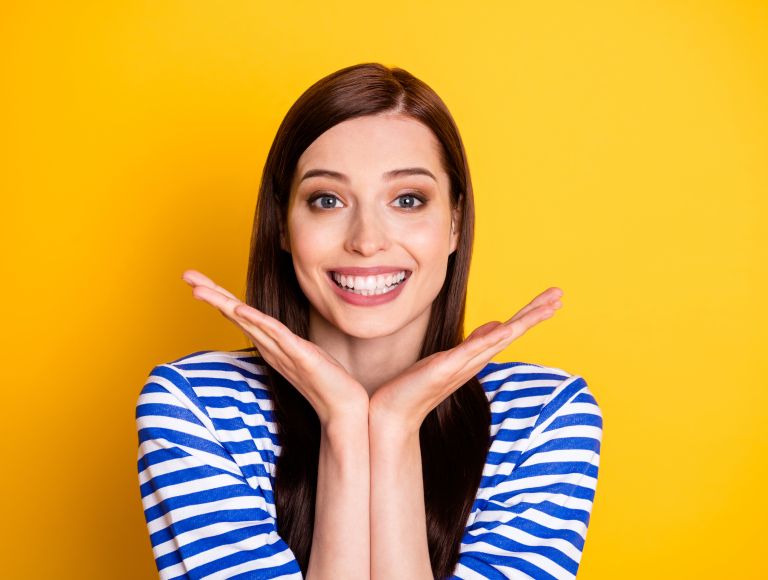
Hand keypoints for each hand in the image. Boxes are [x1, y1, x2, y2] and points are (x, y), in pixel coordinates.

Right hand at [181, 269, 368, 426]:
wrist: (344, 408)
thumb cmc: (327, 381)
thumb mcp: (305, 354)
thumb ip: (289, 343)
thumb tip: (280, 333)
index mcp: (271, 345)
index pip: (241, 315)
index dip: (220, 296)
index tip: (197, 280)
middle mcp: (272, 348)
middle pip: (236, 315)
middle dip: (212, 294)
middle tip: (186, 276)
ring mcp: (283, 353)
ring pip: (249, 322)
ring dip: (224, 304)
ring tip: (200, 290)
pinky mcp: (301, 357)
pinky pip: (276, 336)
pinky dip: (258, 322)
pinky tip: (241, 310)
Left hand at [369, 287, 563, 434]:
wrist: (394, 413)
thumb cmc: (417, 386)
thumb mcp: (448, 357)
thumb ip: (474, 342)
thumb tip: (496, 324)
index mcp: (475, 356)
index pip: (508, 330)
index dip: (530, 314)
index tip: (552, 299)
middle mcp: (474, 361)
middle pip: (512, 332)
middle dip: (536, 313)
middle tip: (560, 294)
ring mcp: (462, 365)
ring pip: (499, 339)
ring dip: (523, 322)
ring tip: (546, 306)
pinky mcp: (445, 368)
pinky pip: (472, 351)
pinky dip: (490, 340)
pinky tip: (507, 328)